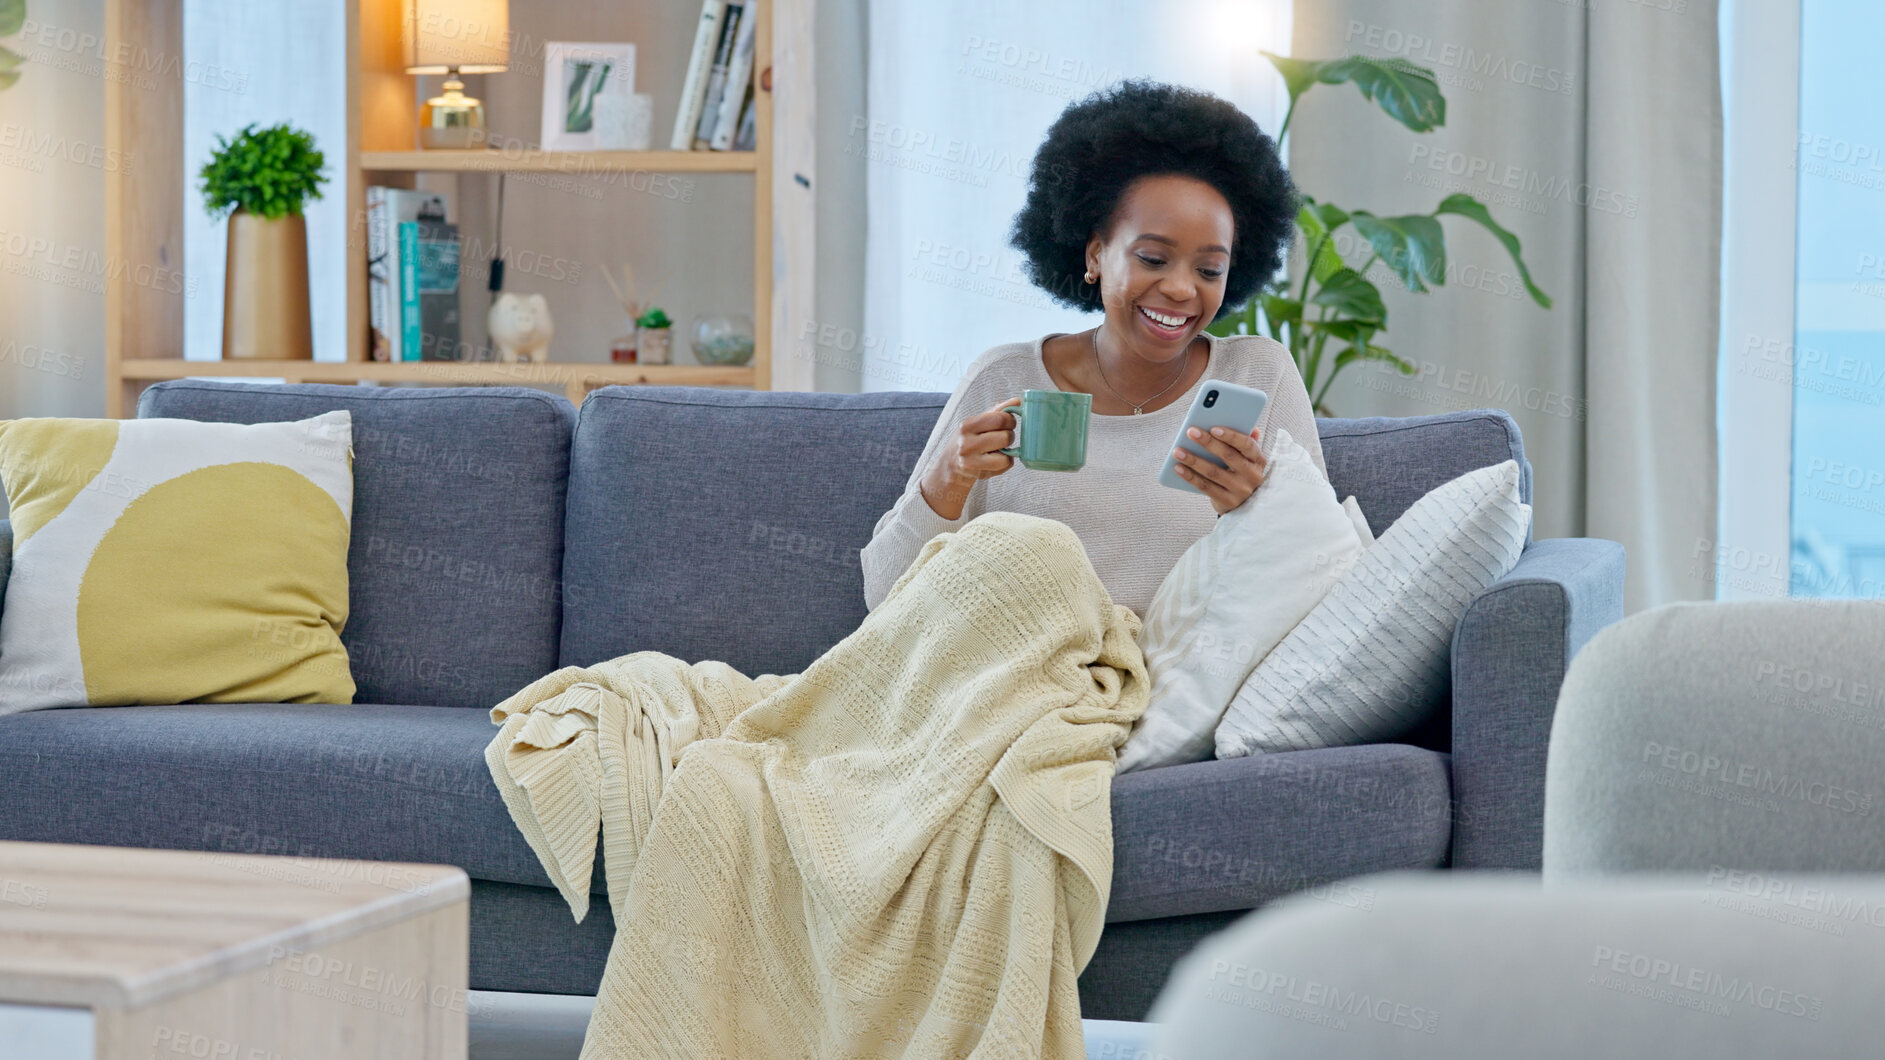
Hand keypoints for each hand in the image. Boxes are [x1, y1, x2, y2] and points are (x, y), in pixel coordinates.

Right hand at [919, 397, 1022, 518]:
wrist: (949, 466)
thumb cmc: (967, 441)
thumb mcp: (976, 423)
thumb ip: (996, 411)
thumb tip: (1017, 401)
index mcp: (968, 424)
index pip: (1000, 418)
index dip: (1010, 420)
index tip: (1007, 424)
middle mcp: (966, 441)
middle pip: (1006, 436)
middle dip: (1010, 436)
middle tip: (1003, 438)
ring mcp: (971, 458)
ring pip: (1007, 452)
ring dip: (1008, 451)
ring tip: (998, 450)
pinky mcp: (977, 472)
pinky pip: (1005, 464)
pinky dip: (1005, 462)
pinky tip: (995, 460)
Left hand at [1172, 426, 1267, 514]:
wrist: (1247, 504)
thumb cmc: (1242, 472)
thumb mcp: (1248, 458)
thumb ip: (1245, 441)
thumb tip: (1248, 427)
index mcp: (1258, 459)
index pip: (1247, 445)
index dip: (1231, 436)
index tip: (1213, 428)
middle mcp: (1252, 475)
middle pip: (1228, 456)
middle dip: (1208, 443)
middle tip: (1191, 432)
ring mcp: (1240, 490)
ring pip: (1214, 472)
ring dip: (1193, 460)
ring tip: (1177, 451)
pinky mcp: (1227, 501)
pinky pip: (1206, 487)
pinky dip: (1190, 477)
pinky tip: (1178, 468)